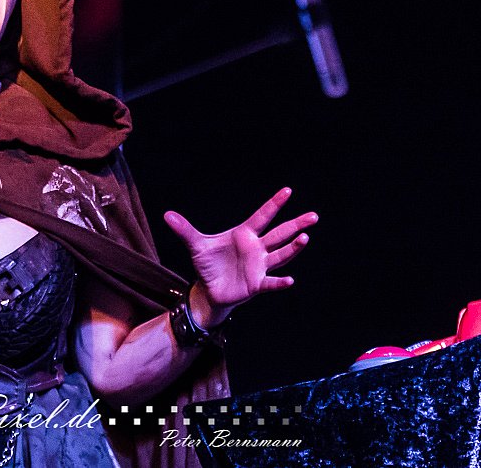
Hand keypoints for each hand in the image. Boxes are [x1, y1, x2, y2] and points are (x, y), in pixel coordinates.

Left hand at [164, 188, 316, 322]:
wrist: (209, 289)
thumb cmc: (207, 263)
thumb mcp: (195, 245)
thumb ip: (184, 230)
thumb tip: (166, 215)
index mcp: (244, 234)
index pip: (262, 216)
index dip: (274, 204)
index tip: (288, 190)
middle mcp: (256, 248)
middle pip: (280, 234)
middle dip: (296, 225)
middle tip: (314, 216)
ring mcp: (259, 266)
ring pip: (280, 255)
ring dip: (293, 248)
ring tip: (305, 238)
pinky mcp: (256, 284)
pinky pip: (270, 282)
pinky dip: (279, 282)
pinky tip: (290, 280)